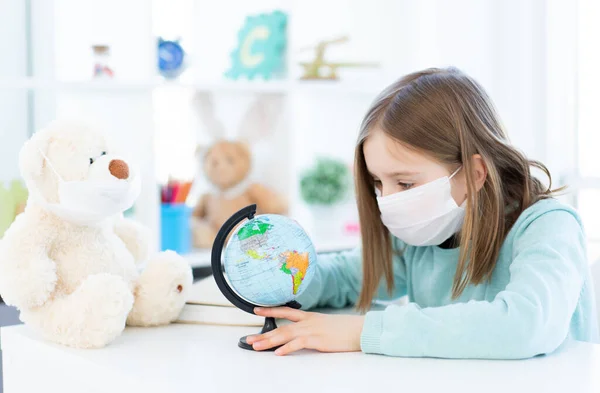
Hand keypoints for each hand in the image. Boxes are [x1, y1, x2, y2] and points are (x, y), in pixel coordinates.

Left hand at [246, 307, 364, 355]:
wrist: (359, 329)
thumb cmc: (344, 329)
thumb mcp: (325, 324)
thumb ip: (311, 327)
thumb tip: (301, 334)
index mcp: (309, 316)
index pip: (285, 311)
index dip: (270, 310)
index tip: (256, 310)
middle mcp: (308, 321)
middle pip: (281, 326)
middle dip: (263, 333)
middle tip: (248, 339)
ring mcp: (312, 330)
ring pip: (285, 334)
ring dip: (269, 341)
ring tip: (256, 346)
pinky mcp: (317, 340)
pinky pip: (298, 344)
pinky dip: (287, 348)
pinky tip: (278, 353)